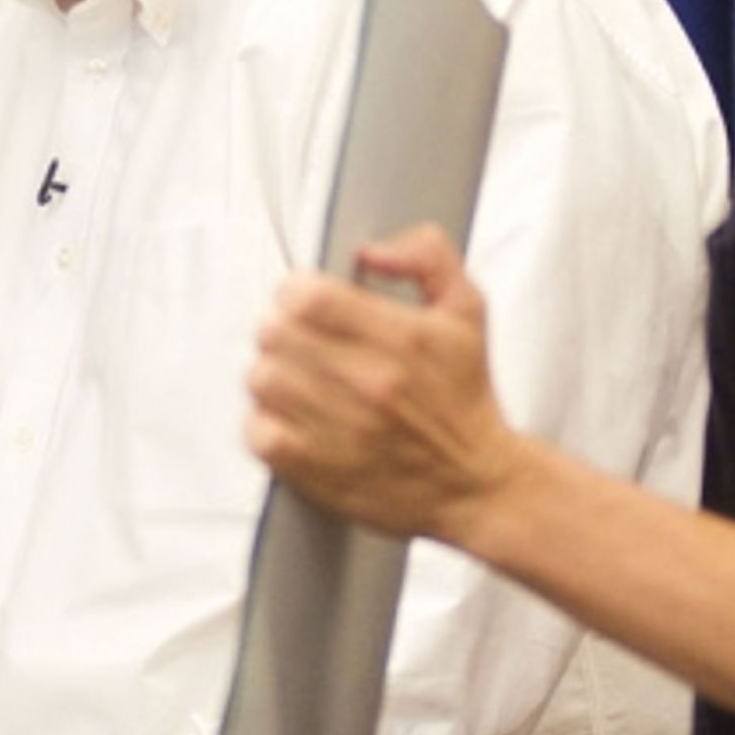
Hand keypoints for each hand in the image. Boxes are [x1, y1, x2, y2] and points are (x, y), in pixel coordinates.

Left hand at [247, 224, 520, 545]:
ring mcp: (341, 430)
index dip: (297, 291)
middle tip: (300, 337)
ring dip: (273, 372)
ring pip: (263, 379)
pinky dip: (265, 422)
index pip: (309, 298)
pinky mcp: (319, 471)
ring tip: (296, 375)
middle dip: (283, 327)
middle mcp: (370, 385)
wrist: (475, 483)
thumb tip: (372, 251)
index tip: (306, 298)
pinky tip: (290, 415)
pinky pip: (259, 433)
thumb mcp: (467, 310)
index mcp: (403, 339)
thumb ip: (427, 256)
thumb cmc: (464, 398)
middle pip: (276, 334)